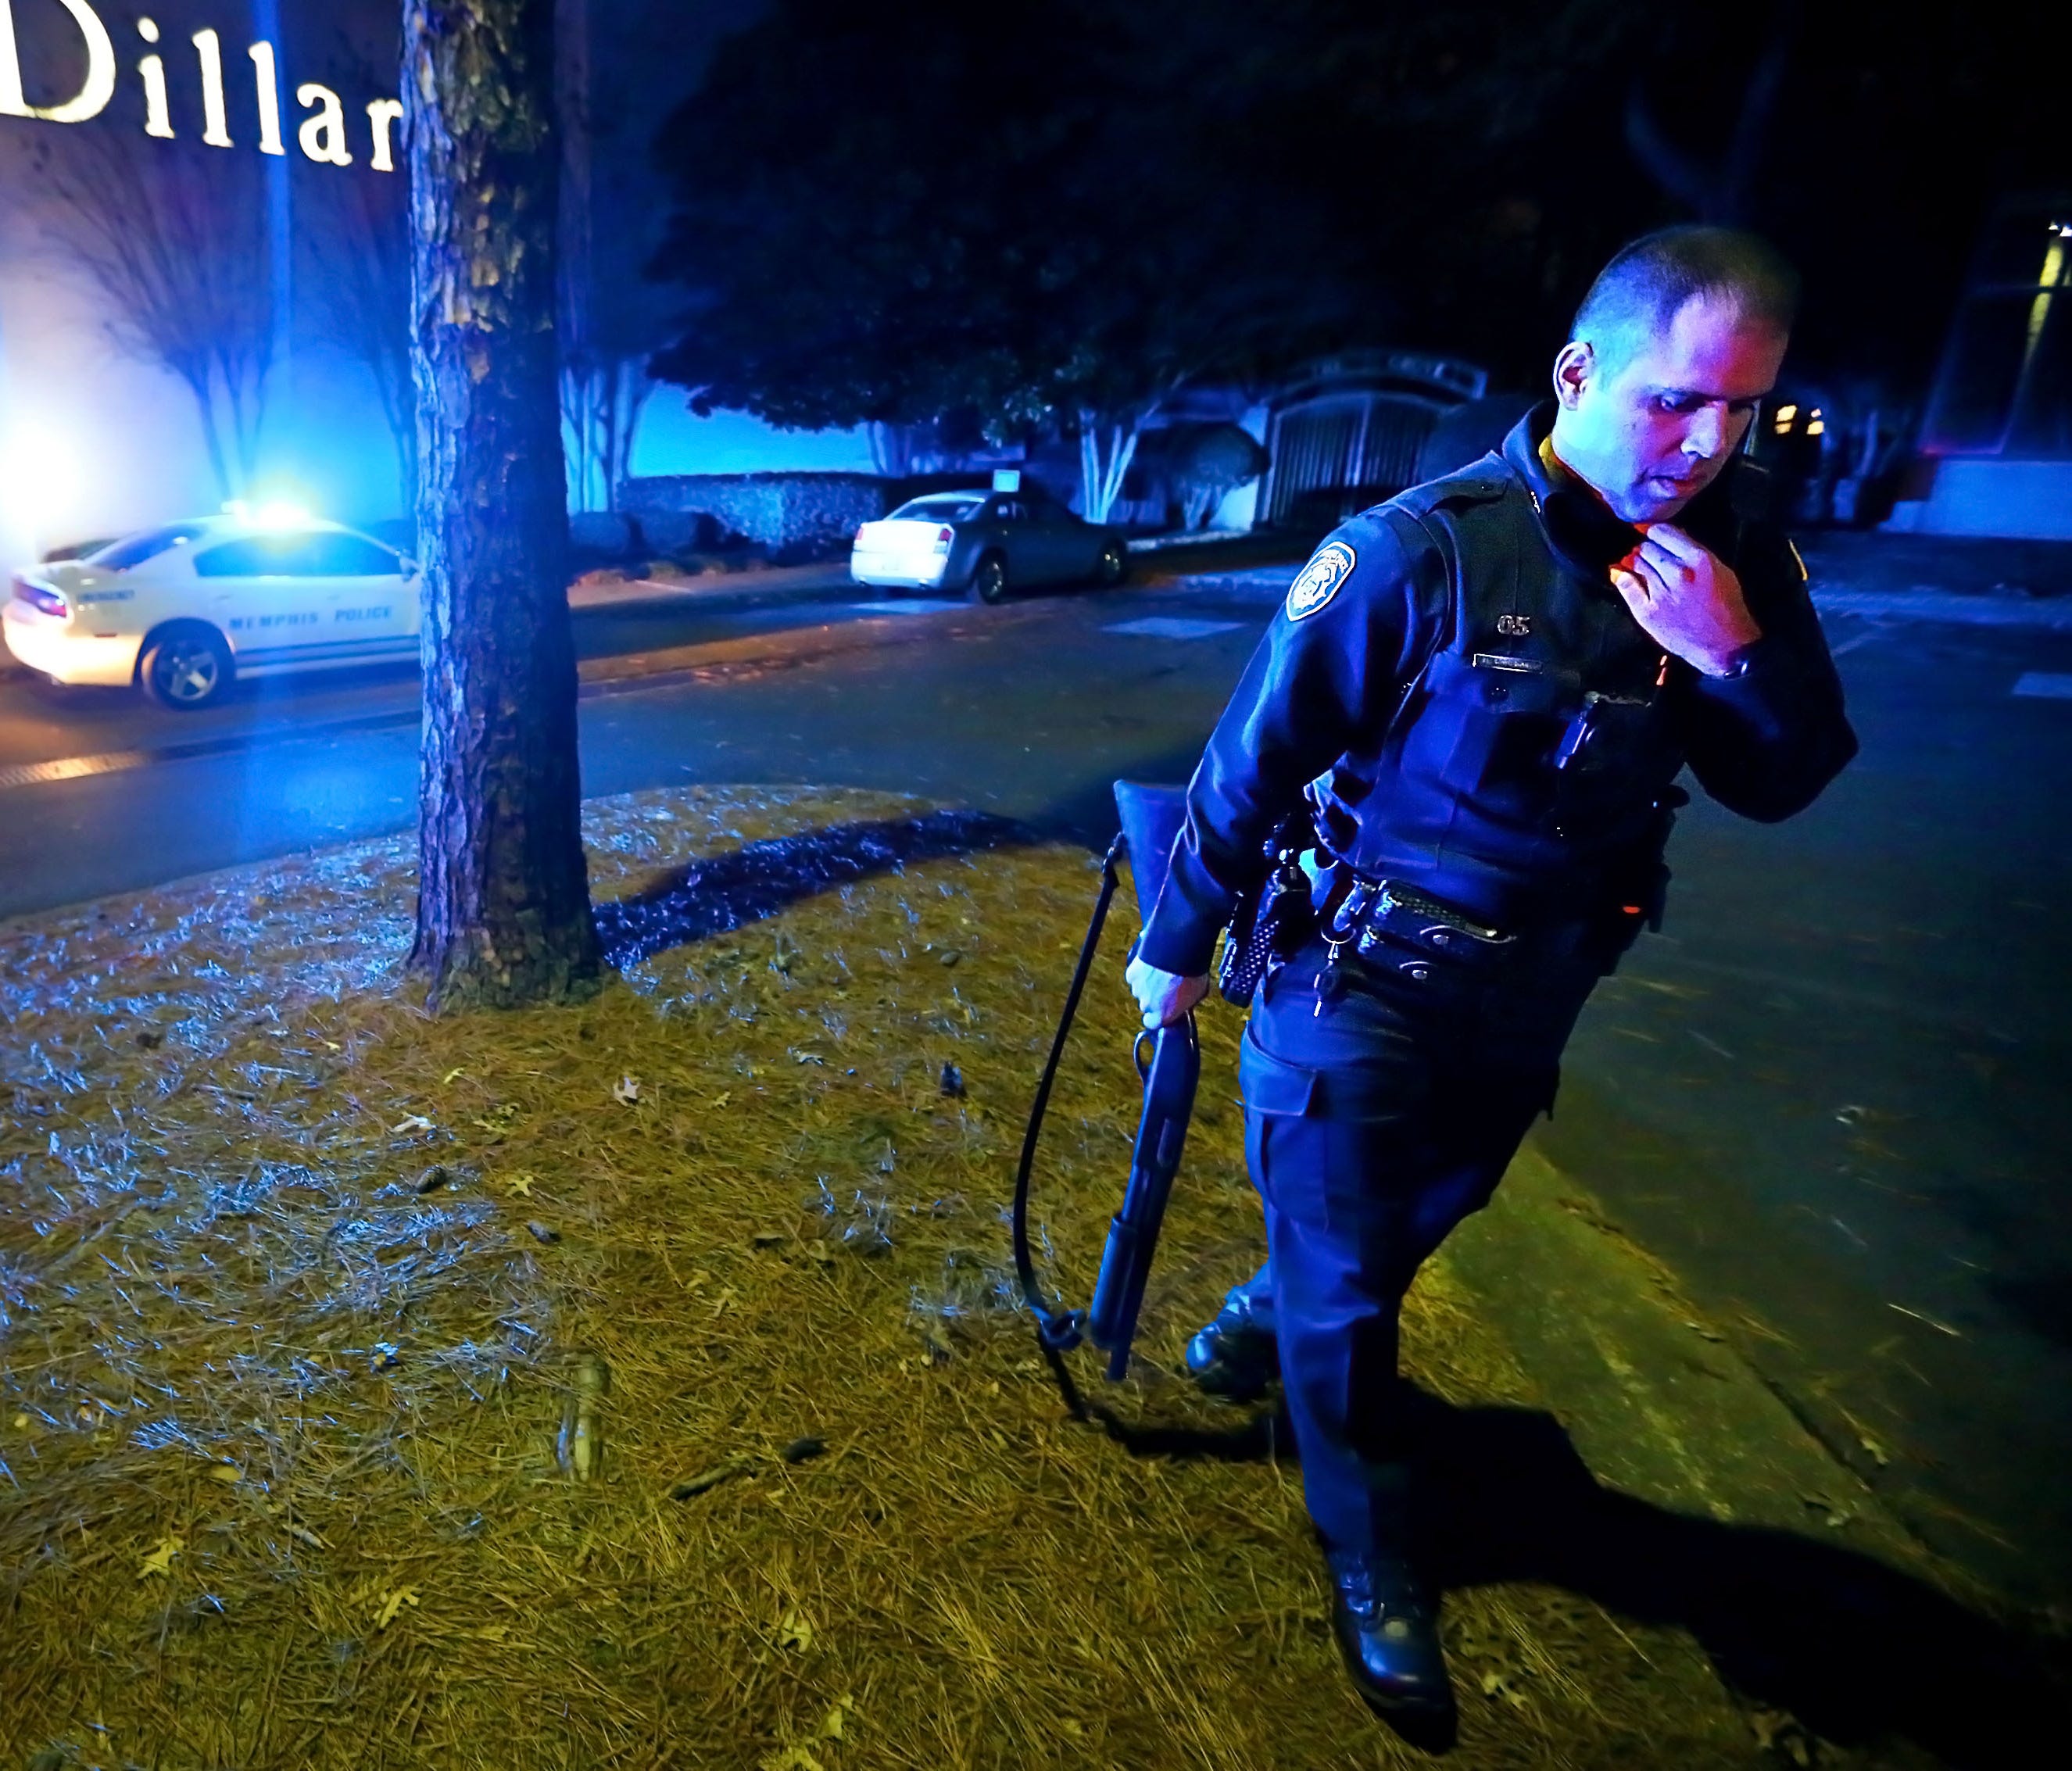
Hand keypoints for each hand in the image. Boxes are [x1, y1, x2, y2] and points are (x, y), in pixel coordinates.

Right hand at [1126, 955, 1209, 1029]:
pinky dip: (1141, 971)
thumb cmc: (1191, 974)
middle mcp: (1147, 1005)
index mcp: (1162, 1015)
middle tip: (1166, 985)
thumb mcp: (1198, 993)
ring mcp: (1137, 989)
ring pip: (1140, 989)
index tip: (1163, 1009)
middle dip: (1154, 997)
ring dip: (1147, 983)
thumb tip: (1190, 1000)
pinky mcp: (1132, 974)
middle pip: (1146, 1004)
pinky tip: (1151, 963)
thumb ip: (1189, 1001)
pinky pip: (1135, 975)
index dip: (1156, 1016)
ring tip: (1160, 971)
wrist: (1178, 952)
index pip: (1152, 1023)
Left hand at [1610, 523, 1761, 676]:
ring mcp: (1660, 593)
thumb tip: (1669, 534)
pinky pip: (1626, 586)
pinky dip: (1623, 578)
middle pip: (1647, 547)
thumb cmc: (1725, 606)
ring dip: (1637, 563)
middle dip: (1647, 549)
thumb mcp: (1719, 569)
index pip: (1662, 532)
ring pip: (1636, 563)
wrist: (1723, 645)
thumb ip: (1693, 550)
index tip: (1653, 536)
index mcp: (1698, 559)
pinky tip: (1624, 575)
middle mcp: (1677, 573)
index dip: (1655, 532)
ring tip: (1644, 569)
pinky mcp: (1647, 612)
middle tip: (1651, 556)